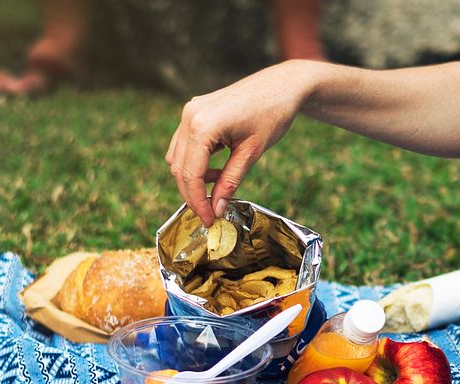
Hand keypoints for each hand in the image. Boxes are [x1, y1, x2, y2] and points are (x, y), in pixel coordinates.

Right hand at [166, 61, 314, 225]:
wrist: (281, 85)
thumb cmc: (272, 115)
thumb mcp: (251, 153)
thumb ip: (230, 182)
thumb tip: (216, 209)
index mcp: (203, 125)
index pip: (191, 175)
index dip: (198, 202)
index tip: (210, 220)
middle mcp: (190, 116)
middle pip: (179, 169)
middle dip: (193, 195)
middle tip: (211, 214)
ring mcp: (190, 112)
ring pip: (178, 158)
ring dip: (192, 180)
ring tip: (218, 189)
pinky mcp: (194, 112)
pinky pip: (184, 145)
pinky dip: (194, 163)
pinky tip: (215, 170)